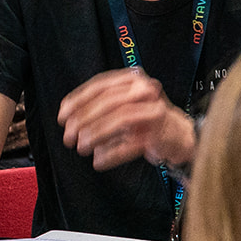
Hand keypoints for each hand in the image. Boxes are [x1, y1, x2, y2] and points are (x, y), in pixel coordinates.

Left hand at [58, 68, 195, 171]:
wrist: (178, 135)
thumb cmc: (143, 119)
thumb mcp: (120, 105)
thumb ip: (96, 106)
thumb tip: (66, 116)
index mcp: (132, 79)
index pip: (100, 85)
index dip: (78, 100)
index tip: (62, 116)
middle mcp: (145, 90)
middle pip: (109, 101)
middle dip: (83, 119)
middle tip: (68, 136)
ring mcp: (154, 111)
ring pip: (120, 118)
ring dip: (95, 134)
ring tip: (81, 148)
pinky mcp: (160, 134)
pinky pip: (131, 145)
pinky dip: (112, 154)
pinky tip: (99, 161)